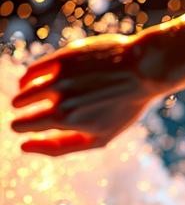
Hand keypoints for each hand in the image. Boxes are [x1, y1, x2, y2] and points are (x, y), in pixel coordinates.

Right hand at [10, 31, 171, 155]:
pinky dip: (31, 77)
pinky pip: (33, 69)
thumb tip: (22, 146)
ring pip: (24, 86)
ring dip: (25, 93)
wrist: (145, 71)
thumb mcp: (99, 138)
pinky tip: (40, 80)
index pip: (20, 125)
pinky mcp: (64, 56)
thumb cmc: (123, 108)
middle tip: (38, 108)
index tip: (26, 124)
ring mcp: (62, 75)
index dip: (21, 126)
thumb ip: (59, 147)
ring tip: (36, 96)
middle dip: (23, 108)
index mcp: (66, 119)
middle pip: (19, 104)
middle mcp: (60, 96)